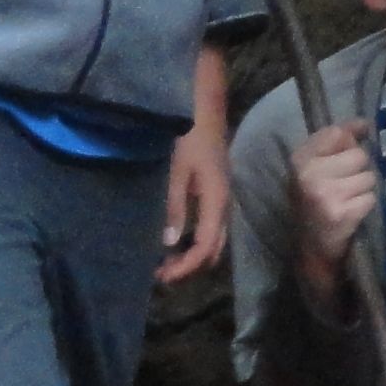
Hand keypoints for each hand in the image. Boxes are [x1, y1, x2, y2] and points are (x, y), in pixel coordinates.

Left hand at [158, 119, 229, 285]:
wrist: (204, 109)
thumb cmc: (189, 136)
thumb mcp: (176, 171)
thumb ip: (174, 207)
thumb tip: (170, 243)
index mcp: (216, 202)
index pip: (205, 248)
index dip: (185, 268)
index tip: (162, 277)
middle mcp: (223, 206)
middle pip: (213, 251)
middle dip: (190, 268)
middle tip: (161, 274)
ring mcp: (222, 200)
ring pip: (214, 242)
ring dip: (192, 256)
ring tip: (166, 262)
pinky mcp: (215, 194)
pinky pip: (210, 229)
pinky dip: (195, 242)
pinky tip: (176, 240)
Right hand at [289, 120, 377, 295]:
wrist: (311, 248)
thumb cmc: (315, 203)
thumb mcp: (315, 169)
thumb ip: (336, 143)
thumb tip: (364, 123)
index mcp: (300, 159)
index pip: (336, 133)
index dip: (352, 138)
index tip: (358, 141)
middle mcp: (310, 174)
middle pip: (359, 155)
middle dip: (359, 170)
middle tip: (345, 186)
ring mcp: (325, 194)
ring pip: (368, 177)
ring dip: (364, 190)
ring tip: (348, 200)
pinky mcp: (341, 214)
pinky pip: (370, 198)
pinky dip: (366, 206)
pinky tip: (352, 213)